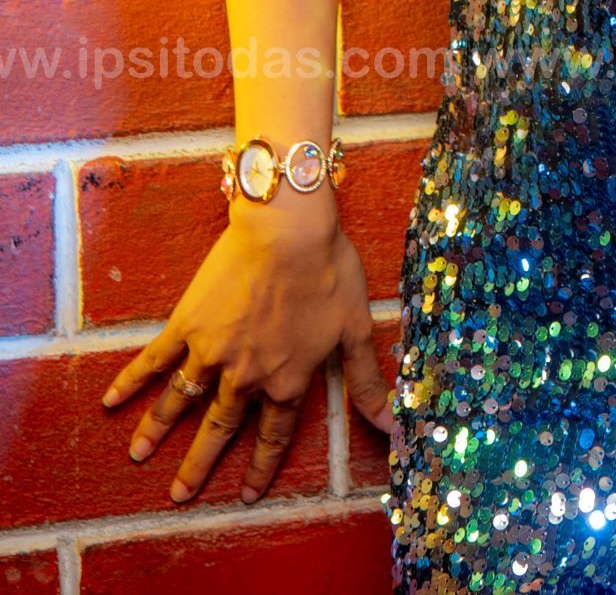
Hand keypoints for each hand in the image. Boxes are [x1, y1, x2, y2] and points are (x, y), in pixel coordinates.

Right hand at [99, 198, 395, 506]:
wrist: (288, 230)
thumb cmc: (329, 271)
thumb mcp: (357, 329)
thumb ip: (369, 383)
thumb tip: (394, 424)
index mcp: (287, 380)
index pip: (274, 434)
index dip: (262, 466)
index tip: (246, 494)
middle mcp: (246, 376)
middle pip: (220, 428)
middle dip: (199, 464)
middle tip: (179, 494)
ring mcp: (212, 352)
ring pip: (181, 401)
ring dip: (158, 430)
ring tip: (138, 455)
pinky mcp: (188, 324)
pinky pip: (155, 359)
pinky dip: (132, 380)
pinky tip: (112, 399)